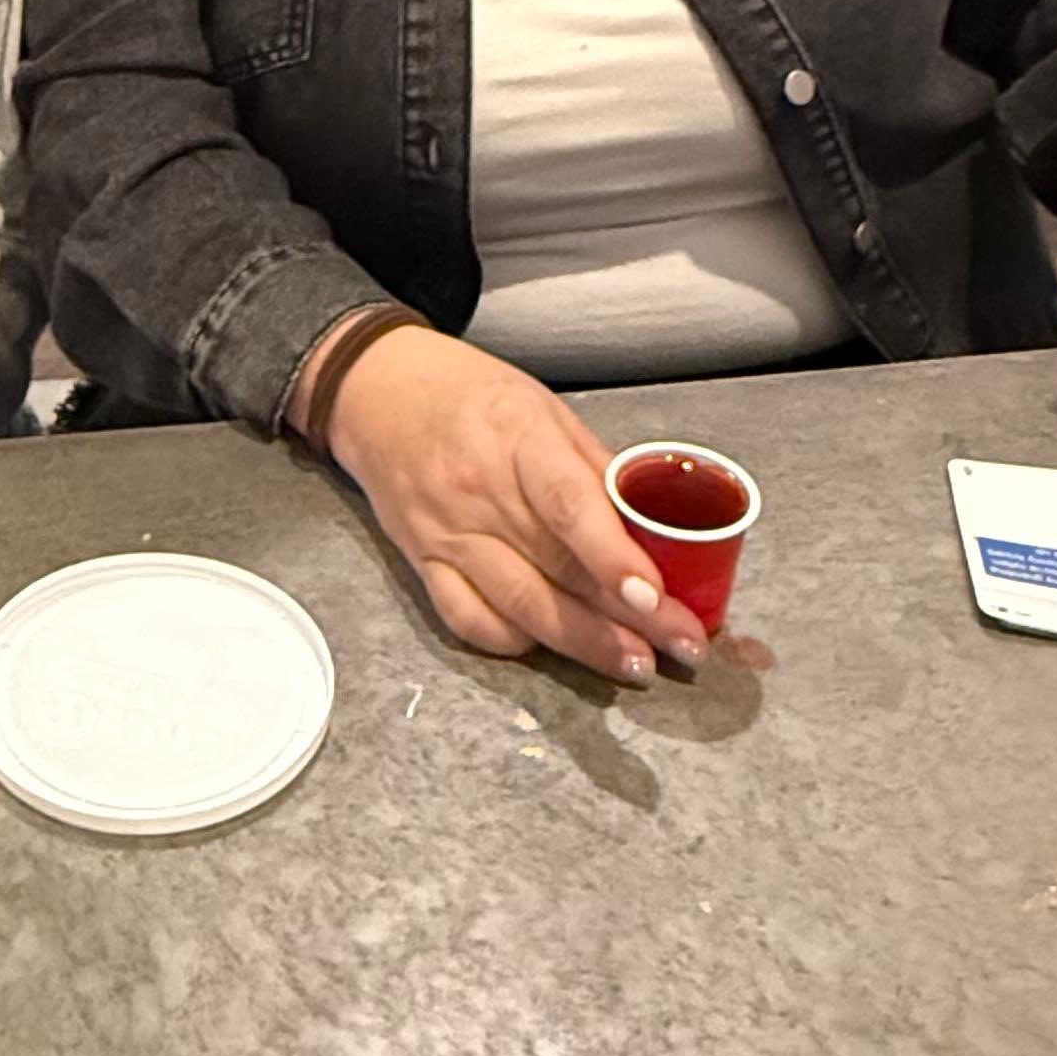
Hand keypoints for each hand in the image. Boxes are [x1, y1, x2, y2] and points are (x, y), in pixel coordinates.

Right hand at [320, 324, 704, 680]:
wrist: (375, 392)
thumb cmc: (469, 393)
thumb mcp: (543, 407)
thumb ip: (594, 467)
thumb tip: (653, 525)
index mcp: (517, 437)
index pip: (569, 507)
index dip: (614, 557)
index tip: (657, 597)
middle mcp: (478, 491)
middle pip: (558, 568)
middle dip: (627, 616)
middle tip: (681, 647)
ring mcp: (445, 533)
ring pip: (520, 605)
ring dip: (583, 644)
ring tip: (635, 663)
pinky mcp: (421, 562)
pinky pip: (469, 619)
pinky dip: (515, 642)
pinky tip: (555, 650)